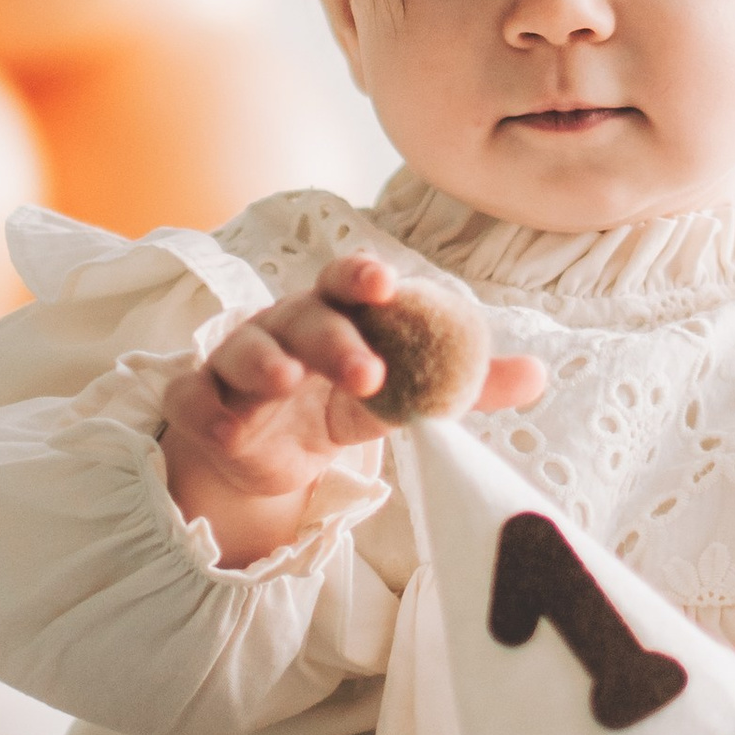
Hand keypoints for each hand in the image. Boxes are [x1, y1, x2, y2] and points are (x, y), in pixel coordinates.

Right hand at [162, 251, 543, 570]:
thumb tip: (537, 374)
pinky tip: (227, 425)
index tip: (388, 284)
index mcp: (331, 316)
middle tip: (368, 371)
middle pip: (302, 319)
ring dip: (265, 362)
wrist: (263, 455)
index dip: (361, 278)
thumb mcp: (397, 399)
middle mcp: (281, 329)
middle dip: (332, 339)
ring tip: (288, 380)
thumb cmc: (333, 404)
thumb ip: (458, 387)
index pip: (345, 284)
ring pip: (244, 351)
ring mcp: (234, 365)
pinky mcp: (200, 405)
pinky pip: (197, 400)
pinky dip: (208, 409)